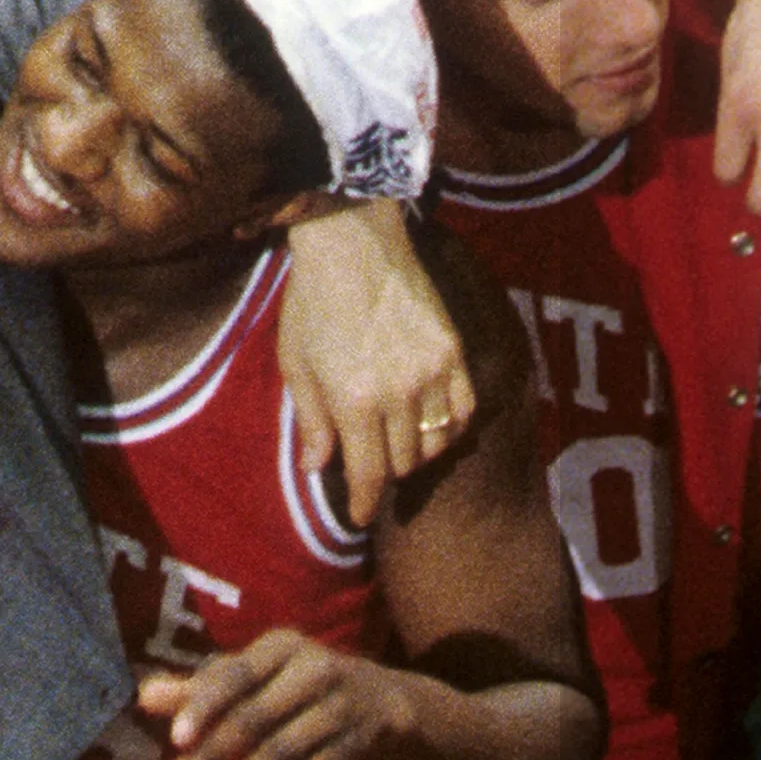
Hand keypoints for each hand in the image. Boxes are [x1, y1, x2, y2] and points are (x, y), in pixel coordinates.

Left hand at [139, 630, 413, 759]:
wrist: (379, 700)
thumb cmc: (292, 683)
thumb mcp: (253, 676)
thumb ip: (199, 688)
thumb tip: (144, 697)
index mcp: (281, 646)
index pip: (236, 676)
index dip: (206, 705)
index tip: (176, 738)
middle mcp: (315, 670)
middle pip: (256, 718)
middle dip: (214, 755)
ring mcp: (339, 709)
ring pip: (282, 752)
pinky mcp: (355, 746)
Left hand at [280, 200, 474, 522]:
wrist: (353, 242)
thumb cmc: (313, 302)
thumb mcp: (297, 364)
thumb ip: (311, 421)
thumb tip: (316, 469)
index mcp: (353, 401)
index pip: (368, 474)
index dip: (364, 503)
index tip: (361, 517)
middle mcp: (398, 394)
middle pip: (402, 463)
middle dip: (383, 473)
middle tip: (370, 467)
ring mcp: (432, 373)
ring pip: (434, 442)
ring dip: (415, 454)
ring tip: (396, 445)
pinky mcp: (454, 352)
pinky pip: (463, 412)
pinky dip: (448, 428)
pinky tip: (430, 424)